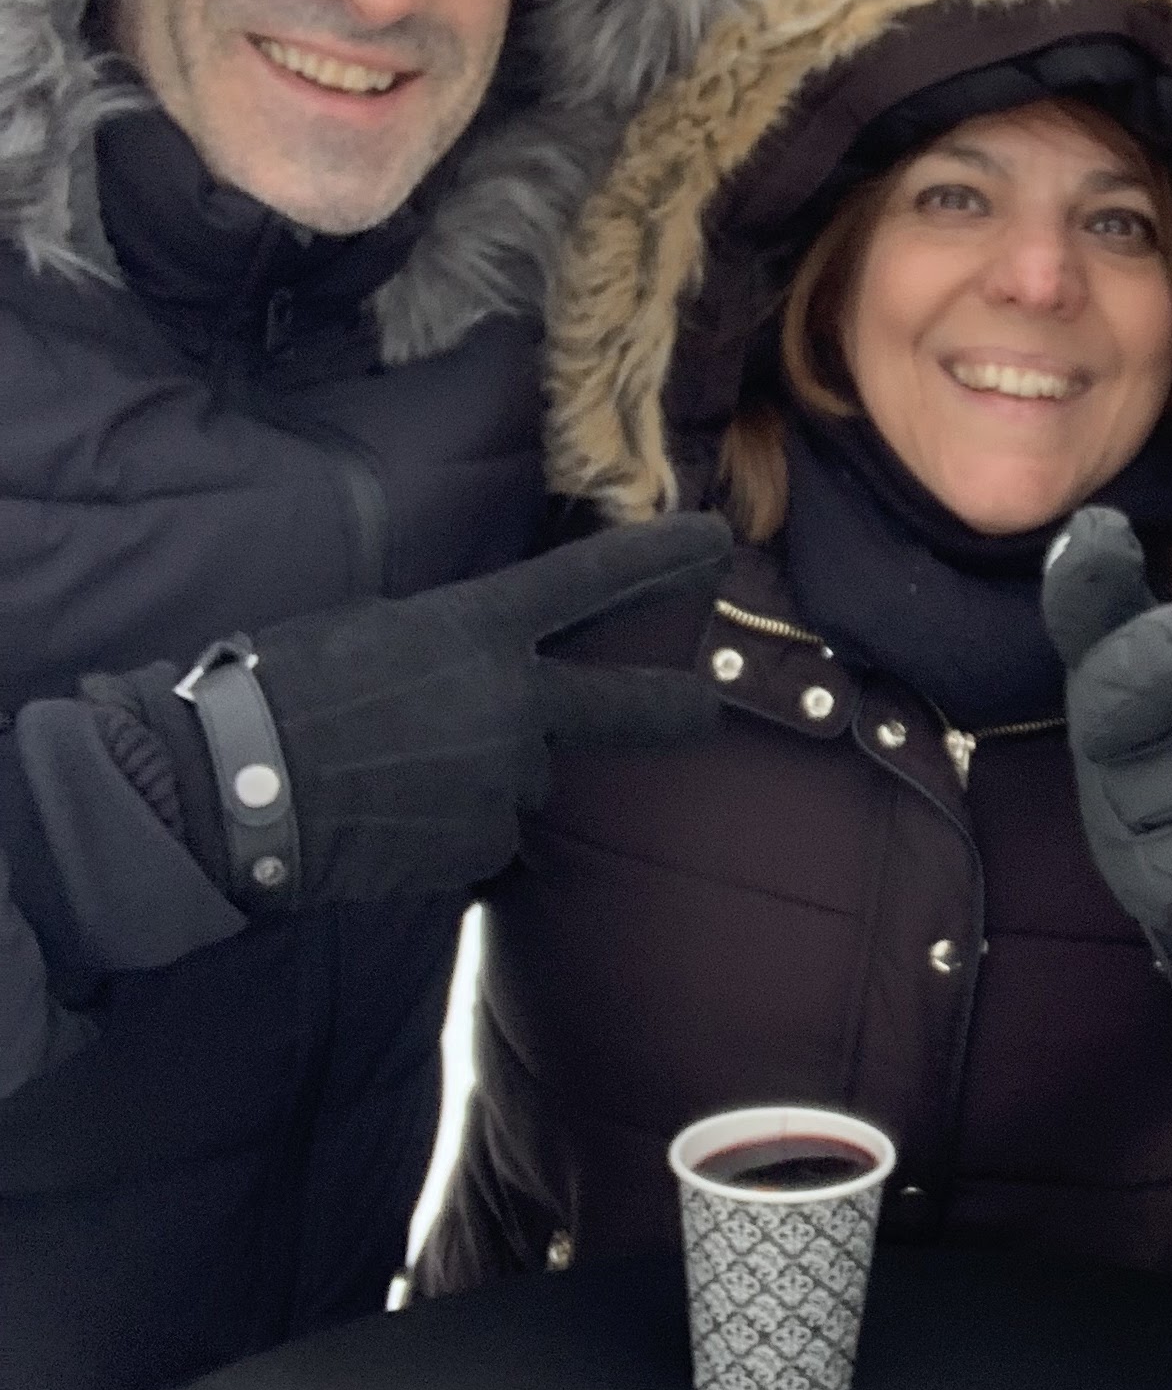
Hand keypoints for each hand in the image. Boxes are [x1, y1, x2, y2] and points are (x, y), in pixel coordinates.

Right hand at [88, 515, 732, 912]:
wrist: (235, 787)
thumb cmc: (285, 688)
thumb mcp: (378, 630)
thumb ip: (455, 647)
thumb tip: (487, 675)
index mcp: (479, 630)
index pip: (590, 581)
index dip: (659, 558)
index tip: (717, 542)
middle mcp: (512, 705)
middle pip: (625, 707)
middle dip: (675, 706)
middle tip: (707, 706)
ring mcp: (503, 783)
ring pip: (523, 776)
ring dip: (483, 773)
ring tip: (396, 770)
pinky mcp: (479, 847)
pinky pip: (484, 832)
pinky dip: (449, 825)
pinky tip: (389, 815)